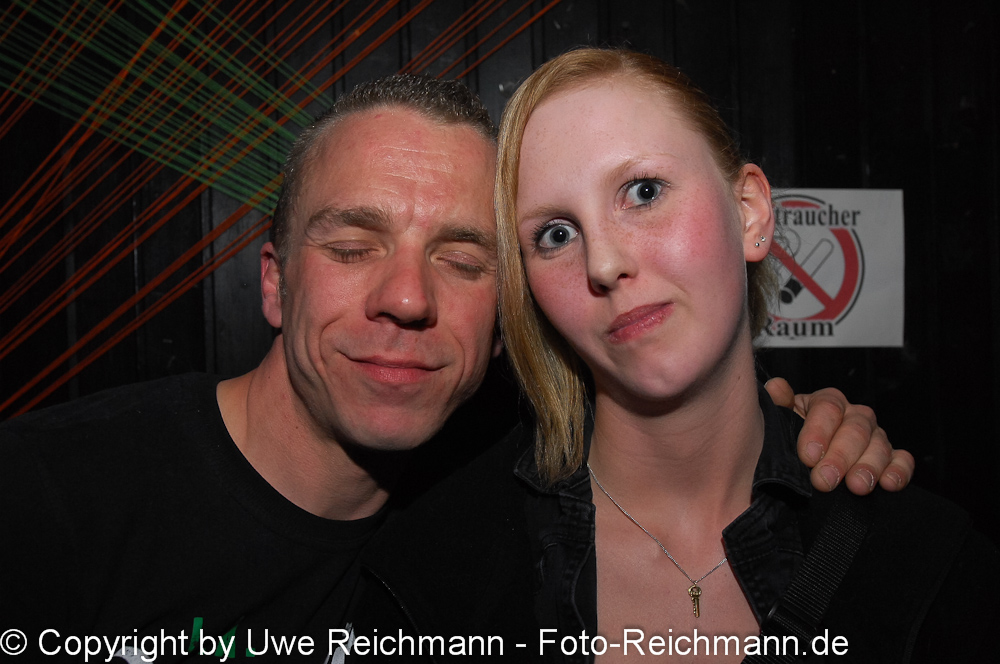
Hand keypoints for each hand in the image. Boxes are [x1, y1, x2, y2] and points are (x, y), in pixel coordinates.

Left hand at [764, 377, 914, 493]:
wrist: (807, 460)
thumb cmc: (793, 437)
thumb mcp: (783, 420)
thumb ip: (780, 404)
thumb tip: (775, 387)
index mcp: (829, 402)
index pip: (828, 409)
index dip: (817, 432)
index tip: (807, 456)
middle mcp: (856, 415)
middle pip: (855, 430)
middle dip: (840, 457)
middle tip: (825, 479)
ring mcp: (876, 436)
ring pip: (879, 446)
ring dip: (868, 467)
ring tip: (855, 486)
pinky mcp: (892, 457)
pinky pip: (902, 461)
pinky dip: (899, 472)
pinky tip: (888, 484)